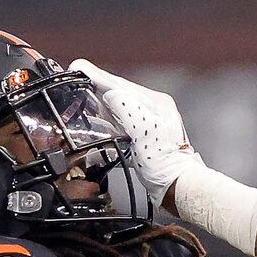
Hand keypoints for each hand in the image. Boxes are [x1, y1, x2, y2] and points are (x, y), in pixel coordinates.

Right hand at [69, 59, 199, 203]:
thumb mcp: (144, 130)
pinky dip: (108, 124)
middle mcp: (154, 112)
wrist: (178, 189)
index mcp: (155, 103)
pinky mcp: (145, 142)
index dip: (97, 76)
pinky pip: (122, 126)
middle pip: (119, 94)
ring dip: (101, 106)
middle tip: (78, 82)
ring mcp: (150, 127)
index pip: (120, 84)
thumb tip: (110, 94)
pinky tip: (99, 126)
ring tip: (84, 101)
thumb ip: (126, 107)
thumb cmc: (166, 164)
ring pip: (120, 109)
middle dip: (97, 88)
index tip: (79, 68)